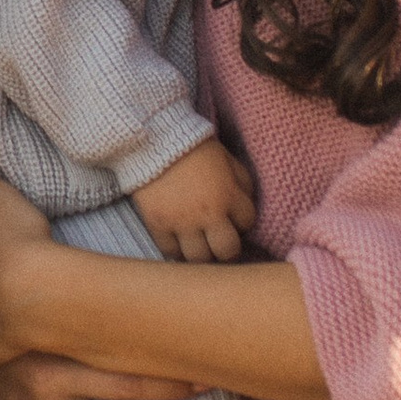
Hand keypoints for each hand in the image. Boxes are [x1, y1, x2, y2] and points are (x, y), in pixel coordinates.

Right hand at [129, 136, 259, 263]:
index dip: (242, 220)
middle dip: (226, 247)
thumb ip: (241, 181)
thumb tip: (246, 202)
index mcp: (228, 195)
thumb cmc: (193, 147)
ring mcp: (181, 222)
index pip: (248, 223)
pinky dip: (175, 249)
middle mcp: (207, 214)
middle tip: (219, 240)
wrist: (152, 140)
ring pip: (199, 258)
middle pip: (227, 251)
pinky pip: (170, 252)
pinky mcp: (157, 225)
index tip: (233, 217)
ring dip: (201, 252)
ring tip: (198, 244)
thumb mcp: (226, 157)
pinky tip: (177, 240)